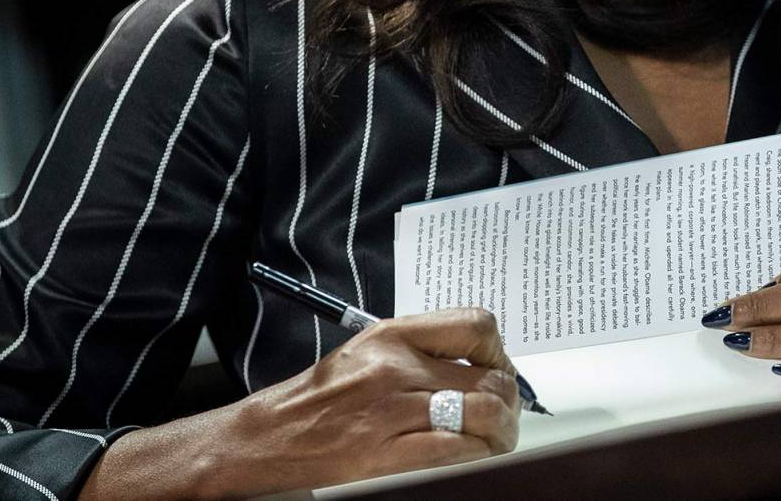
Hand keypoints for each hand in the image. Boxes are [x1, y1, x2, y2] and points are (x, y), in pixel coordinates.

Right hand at [224, 308, 521, 493]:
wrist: (272, 435)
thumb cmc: (321, 396)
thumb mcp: (370, 351)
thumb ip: (422, 349)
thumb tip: (477, 362)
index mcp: (394, 335)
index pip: (474, 326)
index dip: (499, 351)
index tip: (499, 368)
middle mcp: (396, 367)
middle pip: (488, 377)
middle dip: (508, 401)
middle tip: (506, 414)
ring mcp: (392, 410)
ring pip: (481, 414)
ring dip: (502, 431)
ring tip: (498, 438)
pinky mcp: (385, 453)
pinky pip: (455, 451)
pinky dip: (477, 455)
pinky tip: (476, 455)